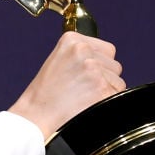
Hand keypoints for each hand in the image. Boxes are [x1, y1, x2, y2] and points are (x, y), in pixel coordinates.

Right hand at [9, 31, 124, 137]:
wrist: (36, 114)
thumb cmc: (45, 93)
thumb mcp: (58, 60)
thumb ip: (82, 55)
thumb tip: (106, 60)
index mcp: (72, 40)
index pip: (107, 50)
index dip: (100, 65)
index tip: (86, 75)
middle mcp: (84, 50)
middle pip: (114, 65)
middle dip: (104, 78)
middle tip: (82, 88)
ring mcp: (94, 69)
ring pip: (118, 81)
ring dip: (106, 91)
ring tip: (83, 97)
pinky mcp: (101, 88)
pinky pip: (117, 96)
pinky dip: (107, 103)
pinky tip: (88, 104)